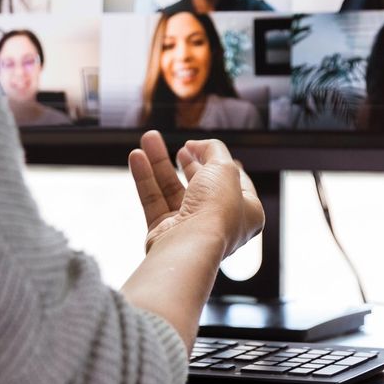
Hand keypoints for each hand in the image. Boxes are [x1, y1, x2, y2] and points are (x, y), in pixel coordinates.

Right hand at [128, 131, 263, 258]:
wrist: (190, 244)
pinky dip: (145, 178)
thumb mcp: (224, 168)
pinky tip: (136, 156)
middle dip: (187, 161)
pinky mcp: (164, 233)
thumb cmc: (216, 211)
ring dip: (159, 163)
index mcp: (246, 212)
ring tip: (148, 139)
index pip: (235, 182)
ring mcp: (191, 229)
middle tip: (179, 147)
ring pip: (172, 190)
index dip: (221, 163)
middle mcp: (219, 223)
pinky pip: (154, 200)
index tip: (205, 149)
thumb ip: (213, 150)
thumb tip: (196, 146)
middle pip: (201, 184)